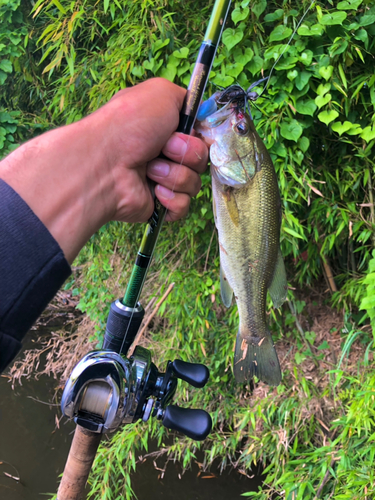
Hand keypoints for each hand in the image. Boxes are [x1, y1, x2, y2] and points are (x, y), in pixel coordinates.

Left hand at [0, 78, 207, 262]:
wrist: (105, 163)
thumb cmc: (130, 124)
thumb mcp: (161, 93)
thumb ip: (186, 98)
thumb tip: (199, 114)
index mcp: (166, 129)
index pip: (201, 136)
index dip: (200, 136)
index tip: (192, 131)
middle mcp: (165, 154)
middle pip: (201, 160)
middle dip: (187, 153)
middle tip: (163, 149)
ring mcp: (162, 181)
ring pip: (193, 183)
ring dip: (175, 174)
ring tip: (150, 170)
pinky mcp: (159, 205)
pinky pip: (183, 206)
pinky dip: (171, 198)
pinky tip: (153, 191)